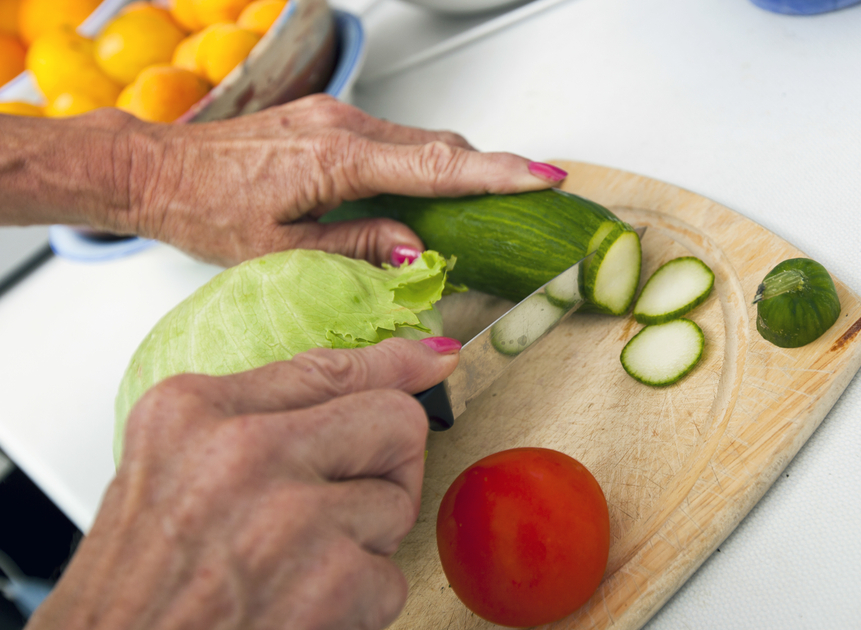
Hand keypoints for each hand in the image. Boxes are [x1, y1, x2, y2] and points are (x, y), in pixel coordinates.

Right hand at [27, 337, 460, 629]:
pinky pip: (391, 578)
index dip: (393, 365)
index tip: (432, 359)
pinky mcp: (331, 580)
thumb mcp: (171, 473)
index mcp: (193, 412)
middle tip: (340, 509)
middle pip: (393, 421)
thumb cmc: (137, 590)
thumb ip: (258, 418)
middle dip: (387, 468)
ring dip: (362, 548)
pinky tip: (300, 611)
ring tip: (294, 571)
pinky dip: (357, 606)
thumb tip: (382, 375)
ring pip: (397, 505)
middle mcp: (241, 451)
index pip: (328, 367)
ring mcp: (290, 515)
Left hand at [120, 95, 565, 265]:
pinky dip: (423, 165)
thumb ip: (358, 243)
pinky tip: (427, 195)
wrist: (156, 169)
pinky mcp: (328, 119)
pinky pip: (394, 139)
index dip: (498, 173)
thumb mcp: (283, 249)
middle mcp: (343, 125)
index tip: (545, 176)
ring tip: (486, 207)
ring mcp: (336, 116)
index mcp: (337, 158)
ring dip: (456, 170)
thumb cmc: (207, 210)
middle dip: (490, 172)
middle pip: (439, 147)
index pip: (437, 167)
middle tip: (532, 197)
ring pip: (419, 141)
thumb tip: (418, 245)